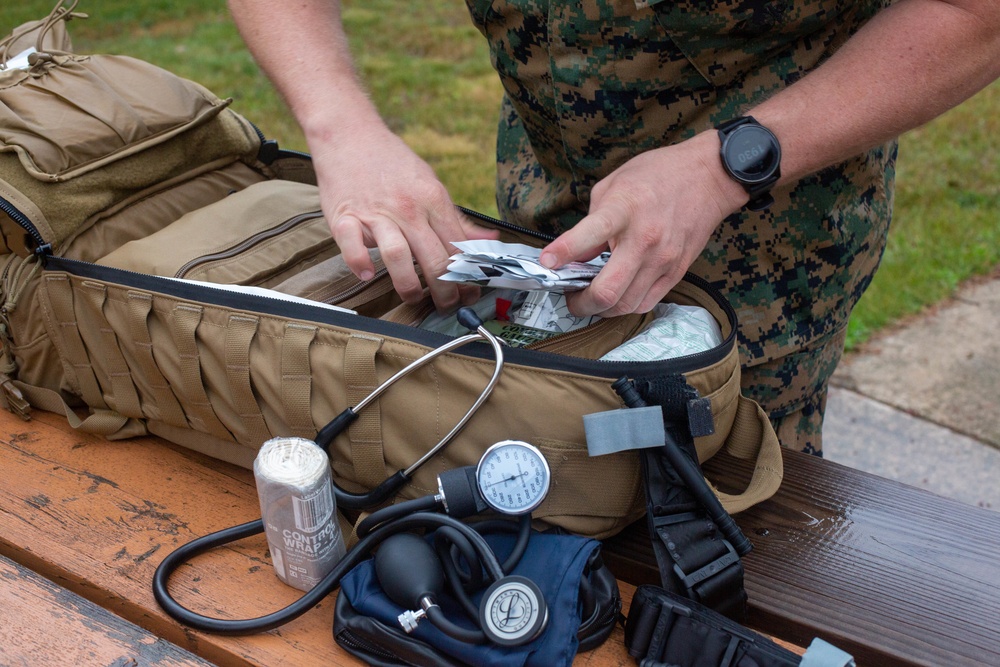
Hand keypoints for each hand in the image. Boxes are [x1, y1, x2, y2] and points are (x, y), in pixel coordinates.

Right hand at [310, 119, 496, 310]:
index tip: (471, 292)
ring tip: (412, 297)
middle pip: (433, 257)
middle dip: (445, 290)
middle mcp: (407, 208)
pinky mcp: (344, 216)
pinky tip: (367, 275)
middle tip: (447, 305)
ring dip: (408, 284)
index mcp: (432, 199)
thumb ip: (457, 218)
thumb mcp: (431, 184)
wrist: (349, 134)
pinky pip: (352, 245)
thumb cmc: (391, 162)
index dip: (467, 274)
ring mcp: (375, 213)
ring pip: (398, 255)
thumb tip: (488, 240)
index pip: (457, 246)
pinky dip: (359, 262)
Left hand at [539, 131, 747, 316]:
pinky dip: (625, 305)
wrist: (708, 177)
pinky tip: (618, 294)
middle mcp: (644, 240)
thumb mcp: (612, 186)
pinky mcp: (676, 272)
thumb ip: (590, 221)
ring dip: (602, 308)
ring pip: (625, 305)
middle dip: (580, 303)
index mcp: (623, 210)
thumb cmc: (657, 176)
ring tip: (592, 297)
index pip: (587, 237)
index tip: (546, 264)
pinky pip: (645, 303)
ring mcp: (662, 260)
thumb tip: (575, 253)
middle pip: (607, 291)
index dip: (561, 254)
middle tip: (570, 298)